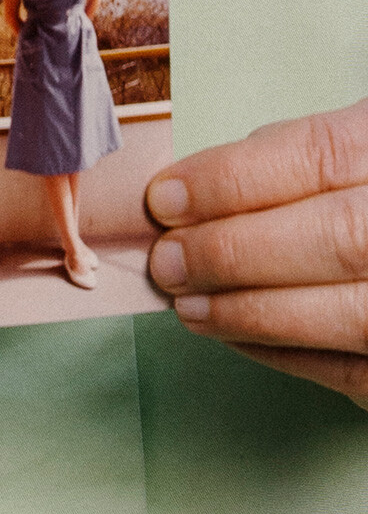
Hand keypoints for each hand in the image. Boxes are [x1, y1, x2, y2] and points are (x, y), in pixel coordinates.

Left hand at [147, 99, 367, 407]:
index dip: (232, 181)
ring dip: (251, 311)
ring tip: (188, 305)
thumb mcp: (360, 144)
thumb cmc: (367, 193)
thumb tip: (200, 188)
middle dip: (235, 251)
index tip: (166, 199)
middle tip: (169, 260)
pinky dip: (286, 353)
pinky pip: (355, 369)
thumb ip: (299, 157)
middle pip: (338, 237)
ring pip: (351, 312)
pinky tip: (236, 335)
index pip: (319, 155)